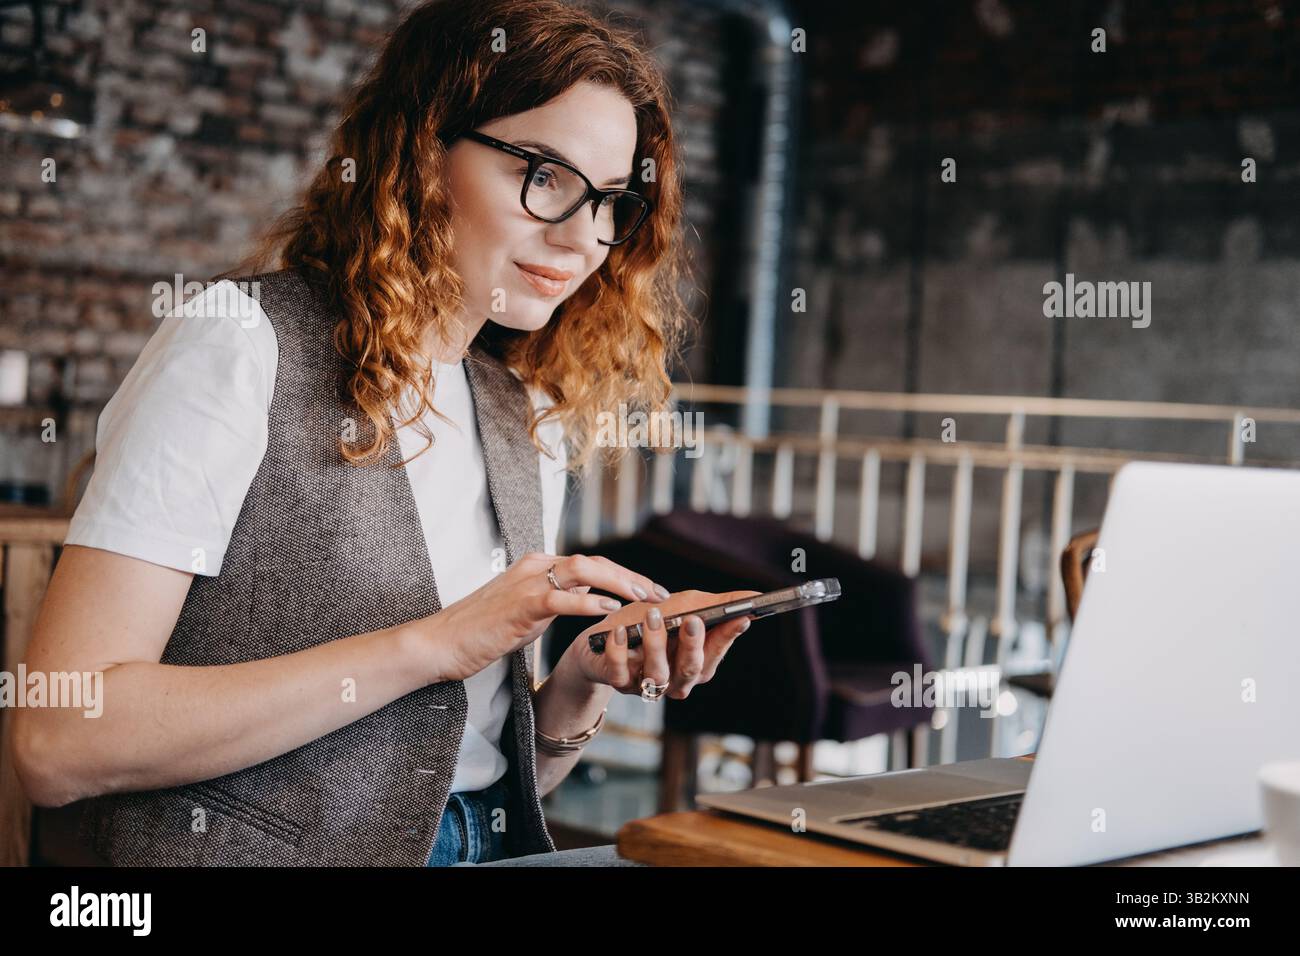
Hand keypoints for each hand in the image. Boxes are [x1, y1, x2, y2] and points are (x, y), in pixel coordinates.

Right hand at [406, 553, 667, 682]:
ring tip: (645, 601)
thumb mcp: (528, 610)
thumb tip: (590, 599)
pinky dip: (591, 603)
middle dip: (632, 578)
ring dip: (621, 584)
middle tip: (661, 596)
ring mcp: (528, 582)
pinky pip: (564, 598)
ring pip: (586, 570)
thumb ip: (558, 600)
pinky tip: (611, 614)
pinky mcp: (522, 604)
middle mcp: (537, 566)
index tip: (652, 592)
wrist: (441, 643)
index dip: (625, 576)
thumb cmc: (482, 631)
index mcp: (539, 566)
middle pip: (596, 561)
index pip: (592, 563)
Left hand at [559, 589, 761, 699]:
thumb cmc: (649, 623)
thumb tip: (755, 597)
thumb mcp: (682, 608)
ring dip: (656, 644)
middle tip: (692, 620)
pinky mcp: (618, 681)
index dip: (727, 636)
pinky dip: (619, 653)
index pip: (716, 652)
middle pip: (690, 669)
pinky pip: (620, 673)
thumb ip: (716, 605)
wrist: (602, 641)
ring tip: (653, 616)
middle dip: (692, 645)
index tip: (738, 616)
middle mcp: (675, 680)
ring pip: (656, 673)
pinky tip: (619, 633)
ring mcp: (646, 684)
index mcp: (696, 665)